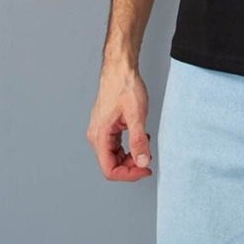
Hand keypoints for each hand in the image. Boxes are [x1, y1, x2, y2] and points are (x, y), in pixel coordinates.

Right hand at [87, 65, 151, 181]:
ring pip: (113, 155)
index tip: (145, 169)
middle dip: (130, 166)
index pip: (110, 170)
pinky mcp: (106, 126)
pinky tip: (140, 137)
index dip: (129, 174)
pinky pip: (115, 145)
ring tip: (145, 145)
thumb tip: (142, 162)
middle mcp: (96, 135)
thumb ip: (138, 141)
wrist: (120, 68)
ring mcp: (100, 130)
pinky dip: (128, 146)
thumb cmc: (125, 86)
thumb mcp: (136, 115)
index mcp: (100, 135)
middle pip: (111, 164)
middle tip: (147, 159)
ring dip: (130, 156)